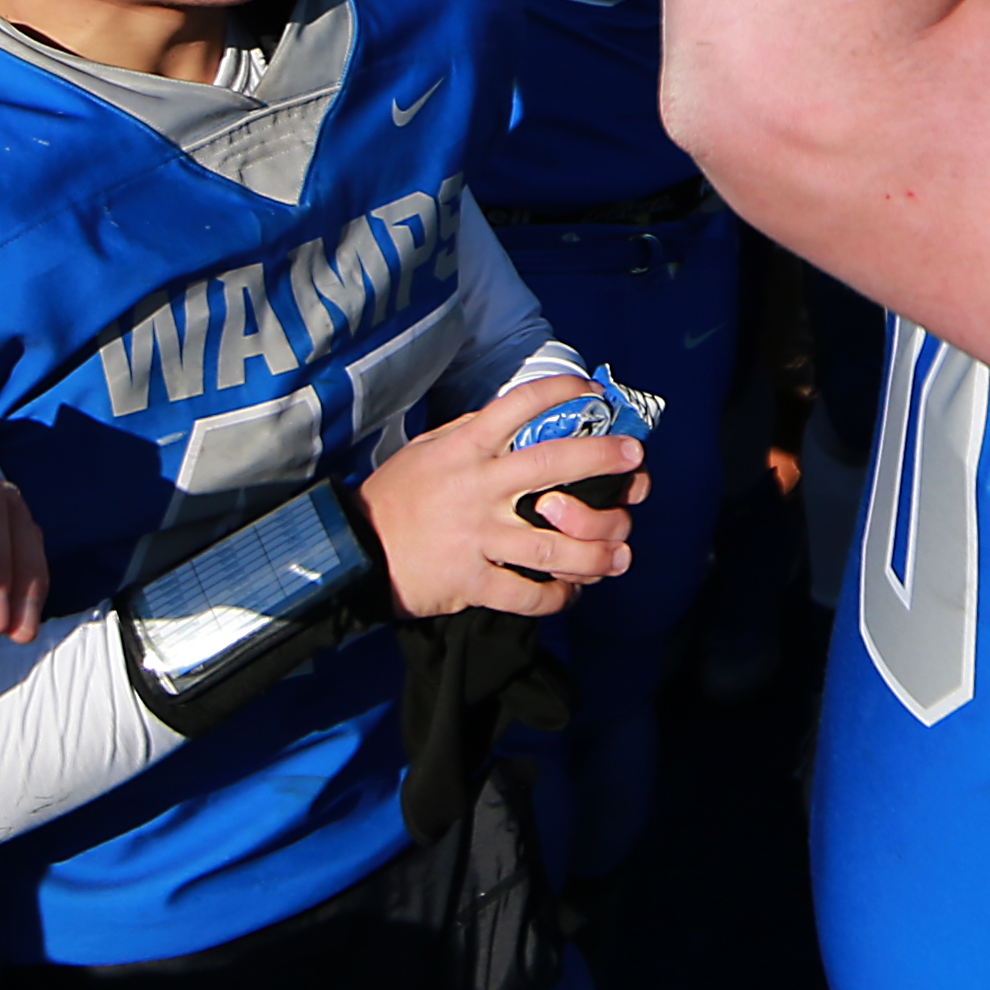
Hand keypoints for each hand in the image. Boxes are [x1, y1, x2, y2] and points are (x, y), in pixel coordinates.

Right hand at [354, 371, 641, 620]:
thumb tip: (519, 419)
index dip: (562, 391)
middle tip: (634, 460)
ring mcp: (477, 536)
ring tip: (621, 551)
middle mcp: (478, 487)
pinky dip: (557, 598)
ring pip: (555, 545)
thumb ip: (473, 435)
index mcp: (467, 448)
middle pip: (554, 465)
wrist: (355, 551)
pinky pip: (527, 594)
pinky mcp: (471, 582)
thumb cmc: (397, 495)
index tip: (592, 392)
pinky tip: (571, 593)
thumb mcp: (429, 449)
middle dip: (603, 459)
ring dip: (598, 550)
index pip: (520, 404)